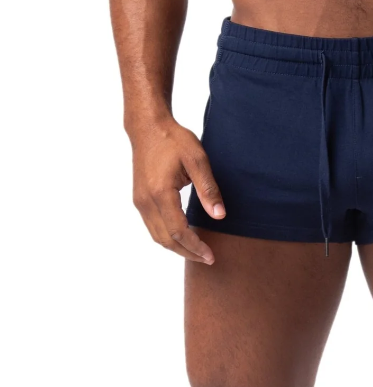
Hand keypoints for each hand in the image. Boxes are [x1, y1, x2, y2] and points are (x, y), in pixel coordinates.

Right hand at [130, 119, 224, 263]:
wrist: (147, 127)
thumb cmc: (173, 140)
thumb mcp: (197, 159)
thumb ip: (208, 189)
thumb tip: (219, 216)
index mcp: (160, 193)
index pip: (178, 231)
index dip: (195, 247)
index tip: (211, 255)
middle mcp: (146, 201)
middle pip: (166, 240)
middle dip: (188, 253)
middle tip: (208, 259)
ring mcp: (140, 202)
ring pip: (157, 237)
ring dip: (177, 249)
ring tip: (198, 253)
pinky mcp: (139, 200)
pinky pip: (153, 228)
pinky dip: (168, 239)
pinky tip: (184, 239)